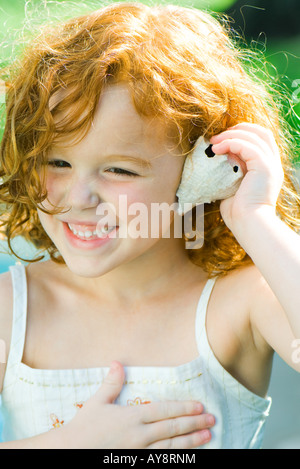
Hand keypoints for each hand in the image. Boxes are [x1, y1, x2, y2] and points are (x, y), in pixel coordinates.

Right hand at [62, 361, 214, 448]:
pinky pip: (160, 461)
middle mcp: (139, 436)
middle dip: (194, 423)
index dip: (183, 408)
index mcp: (132, 417)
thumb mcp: (97, 402)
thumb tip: (116, 362)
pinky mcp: (135, 463)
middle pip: (172, 429)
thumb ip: (111, 383)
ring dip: (191, 442)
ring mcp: (138, 453)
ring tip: (207, 436)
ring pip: (171, 448)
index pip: (164, 411)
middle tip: (212, 420)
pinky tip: (188, 455)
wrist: (69, 452)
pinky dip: (176, 458)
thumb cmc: (83, 428)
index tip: (200, 406)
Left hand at [210, 123, 283, 230]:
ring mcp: (271, 165)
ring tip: (213, 142)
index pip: (260, 139)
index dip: (242, 133)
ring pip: (253, 136)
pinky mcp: (264, 167)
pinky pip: (247, 146)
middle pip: (261, 132)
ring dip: (230, 135)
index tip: (221, 139)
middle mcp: (273, 164)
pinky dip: (230, 143)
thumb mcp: (234, 184)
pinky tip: (216, 149)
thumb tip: (225, 153)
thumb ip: (233, 167)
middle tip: (217, 136)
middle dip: (238, 129)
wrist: (248, 225)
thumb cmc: (238, 212)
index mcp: (268, 168)